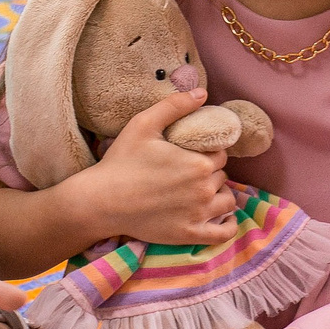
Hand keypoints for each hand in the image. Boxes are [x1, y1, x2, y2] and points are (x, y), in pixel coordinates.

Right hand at [83, 88, 237, 246]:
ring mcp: (199, 215)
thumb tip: (202, 93)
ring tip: (201, 190)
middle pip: (223, 177)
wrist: (100, 201)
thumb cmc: (121, 161)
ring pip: (226, 201)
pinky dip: (229, 225)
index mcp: (199, 163)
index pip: (221, 154)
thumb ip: (175, 105)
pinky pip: (223, 233)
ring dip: (219, 194)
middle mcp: (204, 190)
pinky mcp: (189, 235)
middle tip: (190, 171)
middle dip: (211, 172)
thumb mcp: (143, 124)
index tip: (195, 152)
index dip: (210, 151)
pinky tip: (226, 218)